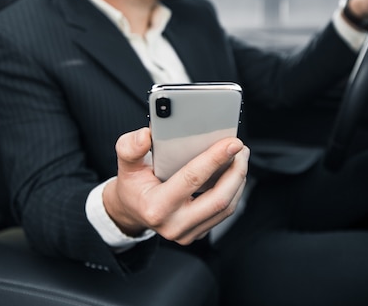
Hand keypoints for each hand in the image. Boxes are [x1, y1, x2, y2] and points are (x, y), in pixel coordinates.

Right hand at [102, 127, 248, 244]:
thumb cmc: (133, 184)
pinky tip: (233, 172)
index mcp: (156, 207)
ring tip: (240, 157)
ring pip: (226, 207)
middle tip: (241, 149)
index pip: (192, 179)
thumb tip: (145, 135)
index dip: (215, 159)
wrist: (132, 210)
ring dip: (238, 180)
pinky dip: (233, 190)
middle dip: (236, 171)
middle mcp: (173, 225)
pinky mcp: (198, 233)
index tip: (232, 142)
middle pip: (218, 199)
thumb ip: (130, 148)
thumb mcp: (126, 164)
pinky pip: (223, 213)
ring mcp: (187, 233)